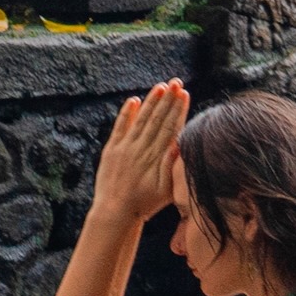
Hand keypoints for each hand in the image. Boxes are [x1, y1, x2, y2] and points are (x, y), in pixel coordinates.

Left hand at [93, 79, 190, 219]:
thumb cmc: (144, 203)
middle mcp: (140, 149)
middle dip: (168, 99)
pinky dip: (126, 113)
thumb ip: (171, 166)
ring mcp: (124, 148)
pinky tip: (134, 100)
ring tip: (161, 86)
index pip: (170, 128)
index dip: (178, 110)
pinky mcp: (111, 150)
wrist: (115, 212)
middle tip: (176, 83)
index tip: (185, 94)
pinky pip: (120, 127)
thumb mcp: (165, 190)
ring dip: (151, 102)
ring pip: (140, 120)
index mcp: (155, 158)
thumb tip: (179, 143)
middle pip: (157, 119)